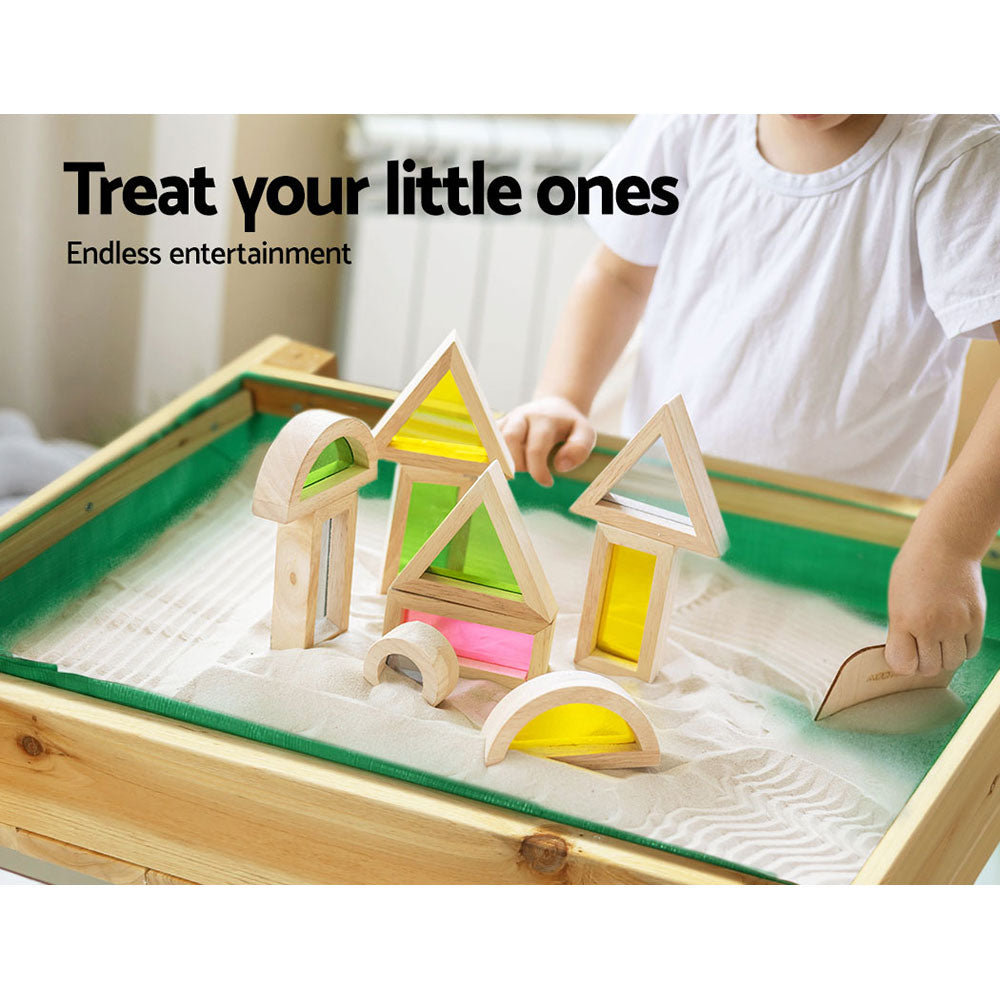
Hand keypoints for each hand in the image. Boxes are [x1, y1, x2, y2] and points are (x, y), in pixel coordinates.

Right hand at [499, 396, 596, 486]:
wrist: (554, 406)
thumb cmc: (570, 426)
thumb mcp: (585, 433)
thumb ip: (579, 449)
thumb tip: (560, 466)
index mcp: (544, 420)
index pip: (535, 449)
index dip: (539, 472)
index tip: (548, 482)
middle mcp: (522, 416)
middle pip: (509, 439)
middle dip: (516, 464)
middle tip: (526, 475)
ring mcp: (508, 420)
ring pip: (494, 440)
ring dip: (502, 461)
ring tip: (514, 472)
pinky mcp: (499, 426)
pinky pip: (487, 441)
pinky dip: (492, 456)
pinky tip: (501, 467)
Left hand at [885, 527, 985, 675]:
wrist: (945, 547)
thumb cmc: (914, 571)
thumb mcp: (897, 600)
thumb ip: (900, 630)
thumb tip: (904, 659)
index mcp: (904, 620)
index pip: (903, 664)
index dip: (903, 664)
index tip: (905, 655)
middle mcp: (931, 626)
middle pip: (929, 668)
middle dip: (924, 662)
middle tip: (922, 648)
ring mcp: (956, 625)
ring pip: (952, 663)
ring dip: (945, 657)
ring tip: (939, 640)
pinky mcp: (976, 621)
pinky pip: (971, 651)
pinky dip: (962, 648)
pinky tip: (954, 634)